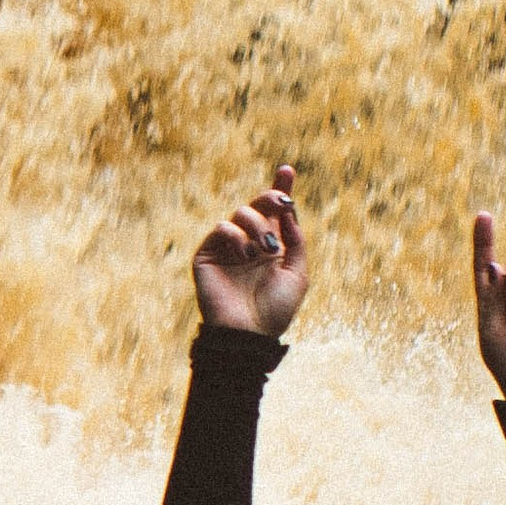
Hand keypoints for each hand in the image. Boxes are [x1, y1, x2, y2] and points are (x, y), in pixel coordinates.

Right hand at [192, 163, 307, 337]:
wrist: (249, 334)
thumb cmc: (275, 310)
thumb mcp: (297, 274)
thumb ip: (296, 241)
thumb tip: (289, 213)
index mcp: (273, 246)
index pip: (275, 212)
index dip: (281, 189)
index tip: (287, 170)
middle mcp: (250, 242)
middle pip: (259, 205)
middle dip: (272, 199)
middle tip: (283, 204)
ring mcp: (228, 247)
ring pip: (241, 213)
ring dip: (258, 225)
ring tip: (264, 250)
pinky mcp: (207, 254)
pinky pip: (221, 229)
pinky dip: (236, 236)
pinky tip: (245, 255)